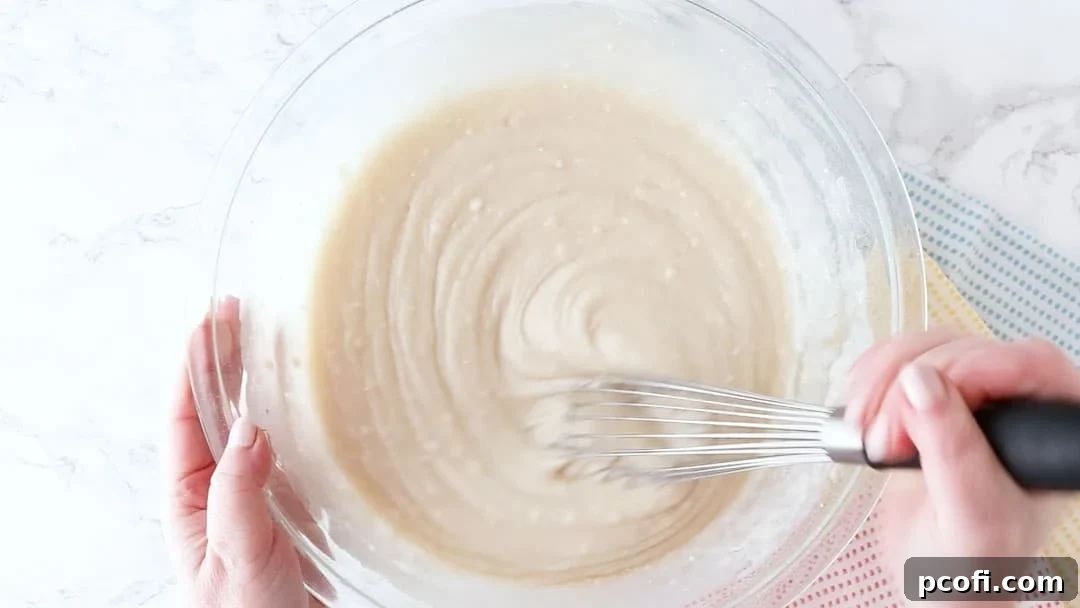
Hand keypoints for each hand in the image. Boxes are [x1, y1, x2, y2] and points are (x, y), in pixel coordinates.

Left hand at [164, 297, 321, 606]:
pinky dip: (297, 421)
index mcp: (191, 498)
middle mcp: (219, 490)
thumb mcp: (237, 552)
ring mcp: (255, 496)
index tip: (211, 321)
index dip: (195, 366)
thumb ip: (239, 494)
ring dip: (258, 384)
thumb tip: (249, 432)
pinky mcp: (290, 507)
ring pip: (252, 427)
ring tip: (273, 341)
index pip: (185, 418)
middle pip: (216, 412)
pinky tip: (311, 404)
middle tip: (240, 312)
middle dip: (223, 361)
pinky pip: (289, 452)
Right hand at [845, 329, 1079, 606]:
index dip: (969, 369)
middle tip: (886, 436)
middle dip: (909, 387)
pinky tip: (861, 413)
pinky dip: (870, 379)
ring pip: (927, 348)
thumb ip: (953, 451)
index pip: (1027, 363)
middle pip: (966, 350)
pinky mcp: (931, 395)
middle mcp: (1020, 404)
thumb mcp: (970, 513)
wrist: (932, 576)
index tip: (920, 397)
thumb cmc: (972, 563)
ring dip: (882, 382)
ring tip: (870, 434)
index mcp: (1055, 430)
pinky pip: (898, 359)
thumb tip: (921, 384)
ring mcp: (975, 396)